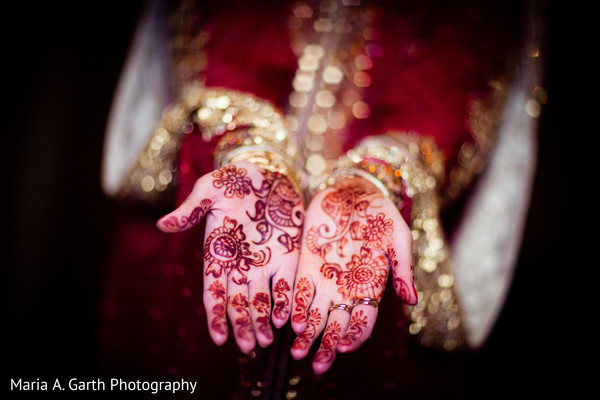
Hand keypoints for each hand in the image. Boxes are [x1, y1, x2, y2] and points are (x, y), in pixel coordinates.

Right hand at [156, 161, 303, 352]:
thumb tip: (163, 224)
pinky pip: (284, 284)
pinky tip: (287, 318)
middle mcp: (239, 264)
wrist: (267, 171)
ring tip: (266, 341)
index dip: (216, 315)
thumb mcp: (210, 190)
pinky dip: (284, 301)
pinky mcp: (286, 256)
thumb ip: (191, 209)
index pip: (214, 291)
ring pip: (260, 300)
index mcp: (217, 254)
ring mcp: (263, 262)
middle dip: (242, 325)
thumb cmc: (234, 180)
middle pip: (238, 302)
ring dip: (262, 321)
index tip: (219, 338)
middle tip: (249, 347)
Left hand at [290, 176, 415, 373]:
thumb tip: (412, 300)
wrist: (353, 190)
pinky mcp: (307, 265)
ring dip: (307, 333)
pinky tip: (290, 321)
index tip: (345, 348)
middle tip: (316, 364)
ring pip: (316, 313)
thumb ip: (403, 268)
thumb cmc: (380, 214)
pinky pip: (300, 290)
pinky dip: (295, 306)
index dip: (355, 335)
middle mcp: (347, 287)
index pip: (364, 320)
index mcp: (371, 285)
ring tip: (297, 351)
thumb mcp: (398, 237)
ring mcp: (326, 278)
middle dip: (327, 344)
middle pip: (337, 324)